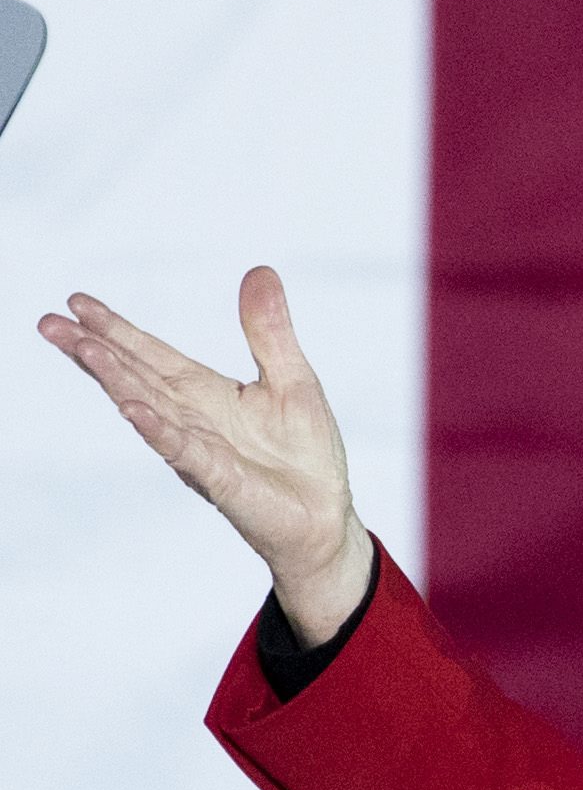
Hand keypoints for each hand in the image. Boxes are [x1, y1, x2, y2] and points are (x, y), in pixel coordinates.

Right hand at [38, 267, 371, 643]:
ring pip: (149, 407)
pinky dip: (159, 430)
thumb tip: (261, 271)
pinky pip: (184, 451)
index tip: (77, 303)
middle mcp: (193, 418)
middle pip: (136, 376)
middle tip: (50, 322)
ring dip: (117, 380)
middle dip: (95, 349)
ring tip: (83, 349)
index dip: (117, 329)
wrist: (325, 518)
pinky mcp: (220, 478)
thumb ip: (269, 330)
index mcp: (207, 392)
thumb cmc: (305, 454)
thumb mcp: (294, 380)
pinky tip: (133, 408)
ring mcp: (201, 449)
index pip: (152, 354)